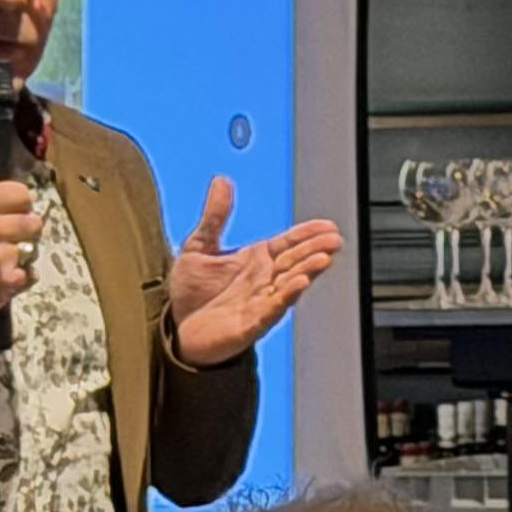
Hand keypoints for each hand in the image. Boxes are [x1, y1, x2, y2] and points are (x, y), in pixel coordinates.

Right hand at [0, 176, 41, 333]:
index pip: (19, 193)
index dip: (18, 204)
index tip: (12, 212)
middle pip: (32, 222)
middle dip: (22, 231)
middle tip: (5, 239)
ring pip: (29, 250)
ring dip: (18, 257)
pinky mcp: (6, 283)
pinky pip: (29, 276)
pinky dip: (18, 280)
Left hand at [167, 177, 341, 365]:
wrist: (177, 329)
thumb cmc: (193, 293)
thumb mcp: (199, 247)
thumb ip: (214, 216)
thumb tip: (221, 181)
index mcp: (256, 260)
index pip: (288, 243)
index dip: (307, 234)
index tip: (328, 225)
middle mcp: (263, 280)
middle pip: (295, 261)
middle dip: (315, 250)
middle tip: (334, 239)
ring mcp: (260, 302)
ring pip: (289, 284)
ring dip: (307, 271)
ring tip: (323, 258)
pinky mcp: (250, 324)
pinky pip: (271, 309)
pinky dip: (286, 296)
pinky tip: (299, 284)